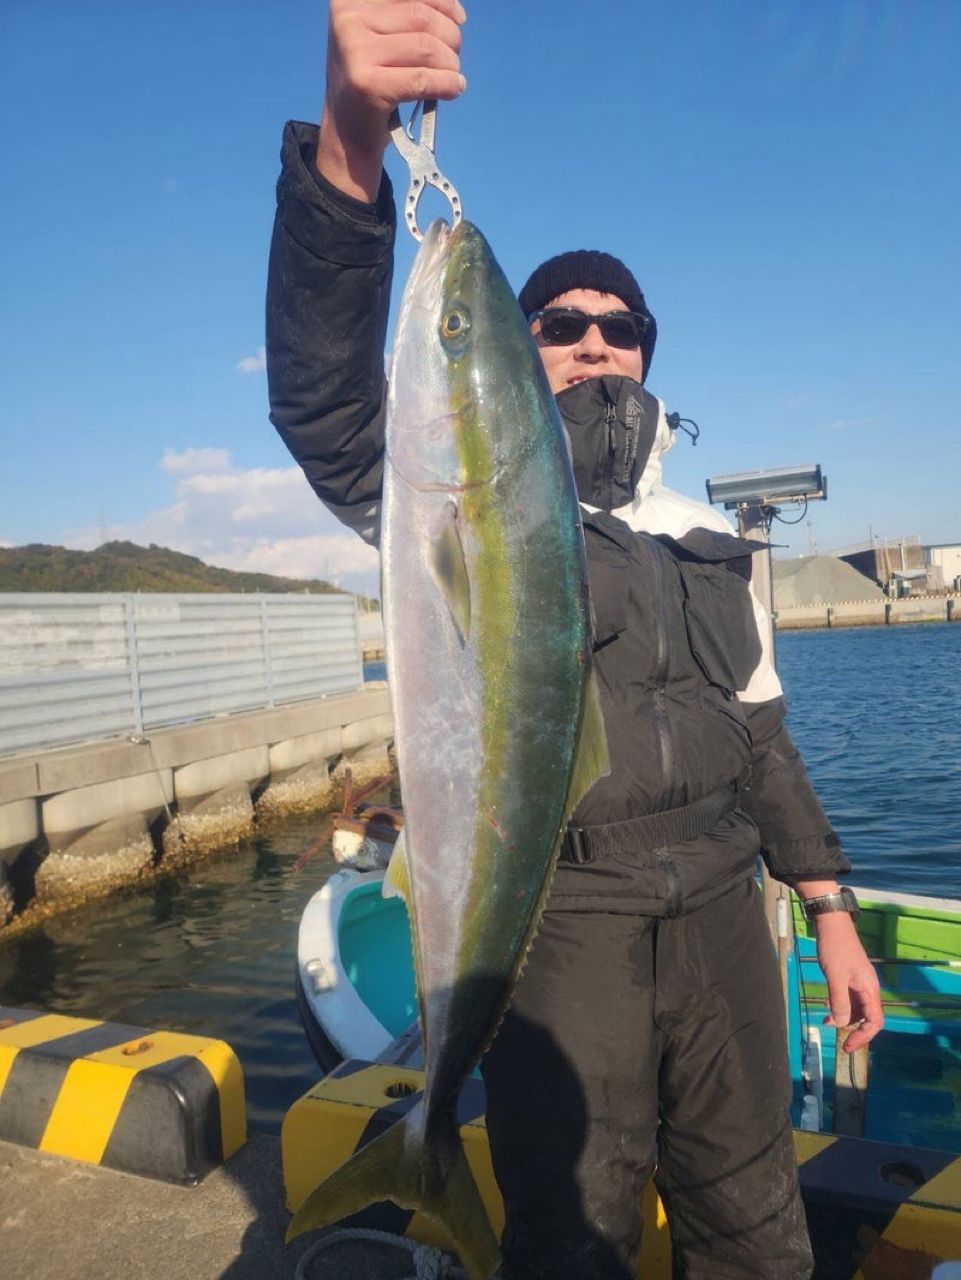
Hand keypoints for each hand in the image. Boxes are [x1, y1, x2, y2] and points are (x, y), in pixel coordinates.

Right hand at [318, 0, 466, 200]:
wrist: (347, 131)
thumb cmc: (371, 78)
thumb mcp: (379, 35)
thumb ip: (406, 15)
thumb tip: (456, 13)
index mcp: (349, 0)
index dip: (442, 2)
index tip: (459, 19)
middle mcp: (347, 19)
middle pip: (422, 17)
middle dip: (450, 38)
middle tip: (453, 59)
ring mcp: (354, 52)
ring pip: (426, 47)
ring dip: (450, 64)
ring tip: (452, 76)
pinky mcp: (367, 85)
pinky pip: (422, 79)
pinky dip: (446, 84)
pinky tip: (454, 89)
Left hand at [814, 912, 883, 1052]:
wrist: (831, 923)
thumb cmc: (835, 948)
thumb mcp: (835, 977)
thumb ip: (839, 1001)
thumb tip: (841, 1023)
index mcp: (870, 989)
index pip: (874, 1022)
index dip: (862, 1037)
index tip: (847, 1046)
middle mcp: (868, 987)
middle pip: (867, 1017)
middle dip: (852, 1029)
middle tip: (836, 1039)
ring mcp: (859, 981)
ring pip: (856, 1008)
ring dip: (844, 1017)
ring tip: (826, 1021)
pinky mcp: (850, 976)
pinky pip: (849, 997)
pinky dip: (839, 1004)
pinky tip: (826, 1005)